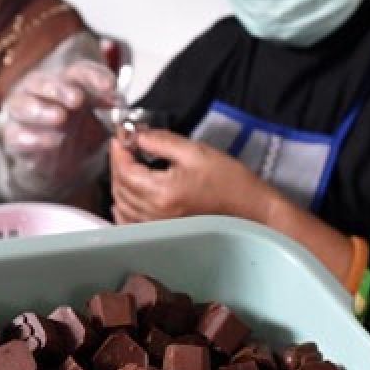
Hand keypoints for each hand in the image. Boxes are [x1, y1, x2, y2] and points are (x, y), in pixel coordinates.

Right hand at [2, 60, 116, 182]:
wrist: (62, 169)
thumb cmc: (82, 135)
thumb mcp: (103, 122)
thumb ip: (110, 111)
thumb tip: (119, 103)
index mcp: (67, 82)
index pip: (79, 71)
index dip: (94, 77)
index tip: (110, 87)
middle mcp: (40, 92)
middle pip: (43, 82)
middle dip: (60, 89)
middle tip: (77, 98)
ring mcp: (23, 114)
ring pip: (21, 104)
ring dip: (41, 109)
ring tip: (60, 117)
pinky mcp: (13, 137)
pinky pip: (16, 135)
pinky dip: (33, 138)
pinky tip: (52, 141)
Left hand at [109, 129, 277, 224]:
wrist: (251, 210)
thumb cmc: (232, 184)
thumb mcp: (195, 151)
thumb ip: (161, 141)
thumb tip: (138, 136)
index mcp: (163, 192)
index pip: (124, 170)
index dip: (118, 151)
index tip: (121, 139)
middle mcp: (156, 214)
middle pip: (120, 188)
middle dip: (118, 164)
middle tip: (125, 148)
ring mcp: (158, 227)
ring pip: (121, 206)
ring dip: (119, 184)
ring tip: (129, 167)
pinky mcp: (163, 234)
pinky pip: (130, 224)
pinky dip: (123, 209)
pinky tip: (127, 197)